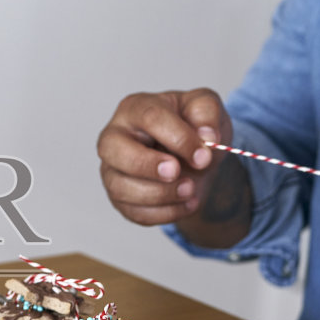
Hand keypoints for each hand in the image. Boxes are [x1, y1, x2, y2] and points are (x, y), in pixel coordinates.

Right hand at [97, 89, 248, 245]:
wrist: (194, 156)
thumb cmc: (191, 126)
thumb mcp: (206, 107)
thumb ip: (207, 112)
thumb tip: (206, 137)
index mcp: (135, 108)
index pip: (150, 119)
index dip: (179, 139)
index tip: (204, 156)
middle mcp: (115, 137)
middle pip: (114, 150)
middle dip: (148, 165)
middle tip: (177, 172)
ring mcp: (112, 169)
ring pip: (121, 187)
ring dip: (160, 194)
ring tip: (190, 190)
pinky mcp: (120, 197)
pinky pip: (134, 211)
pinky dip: (164, 213)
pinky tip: (186, 204)